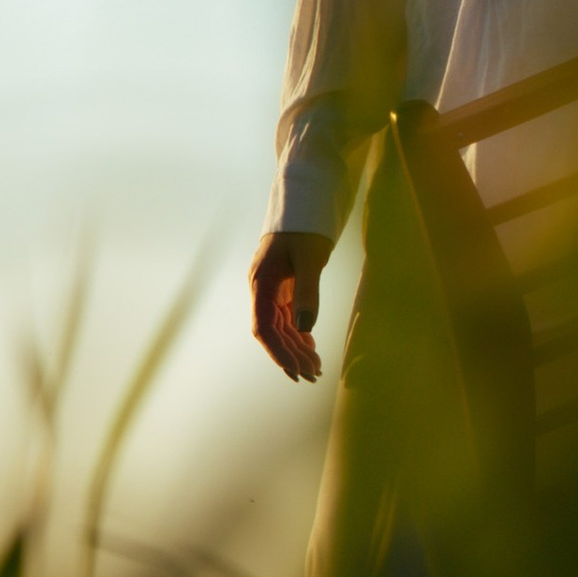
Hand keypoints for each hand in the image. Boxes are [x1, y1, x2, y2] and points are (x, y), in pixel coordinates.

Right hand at [251, 227, 329, 381]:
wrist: (305, 201)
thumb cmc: (305, 227)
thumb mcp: (310, 258)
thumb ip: (307, 292)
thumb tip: (306, 328)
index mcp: (262, 283)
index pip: (264, 328)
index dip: (279, 352)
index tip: (295, 371)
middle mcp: (263, 288)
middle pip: (273, 331)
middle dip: (292, 355)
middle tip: (313, 375)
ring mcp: (273, 287)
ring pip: (282, 325)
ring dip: (297, 347)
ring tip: (315, 367)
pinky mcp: (284, 284)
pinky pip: (288, 315)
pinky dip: (300, 332)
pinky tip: (311, 346)